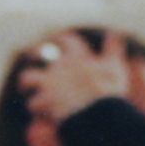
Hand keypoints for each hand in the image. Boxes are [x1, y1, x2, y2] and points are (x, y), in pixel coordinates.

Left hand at [15, 29, 137, 124]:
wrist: (97, 115)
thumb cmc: (108, 90)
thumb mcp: (114, 66)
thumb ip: (113, 48)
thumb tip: (117, 31)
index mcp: (77, 56)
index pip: (66, 40)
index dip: (61, 38)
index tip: (57, 37)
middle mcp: (59, 67)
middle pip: (38, 54)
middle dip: (34, 55)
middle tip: (34, 57)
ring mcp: (49, 84)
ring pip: (28, 78)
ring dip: (27, 84)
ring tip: (28, 90)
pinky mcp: (43, 102)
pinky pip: (34, 104)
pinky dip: (37, 109)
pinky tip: (40, 113)